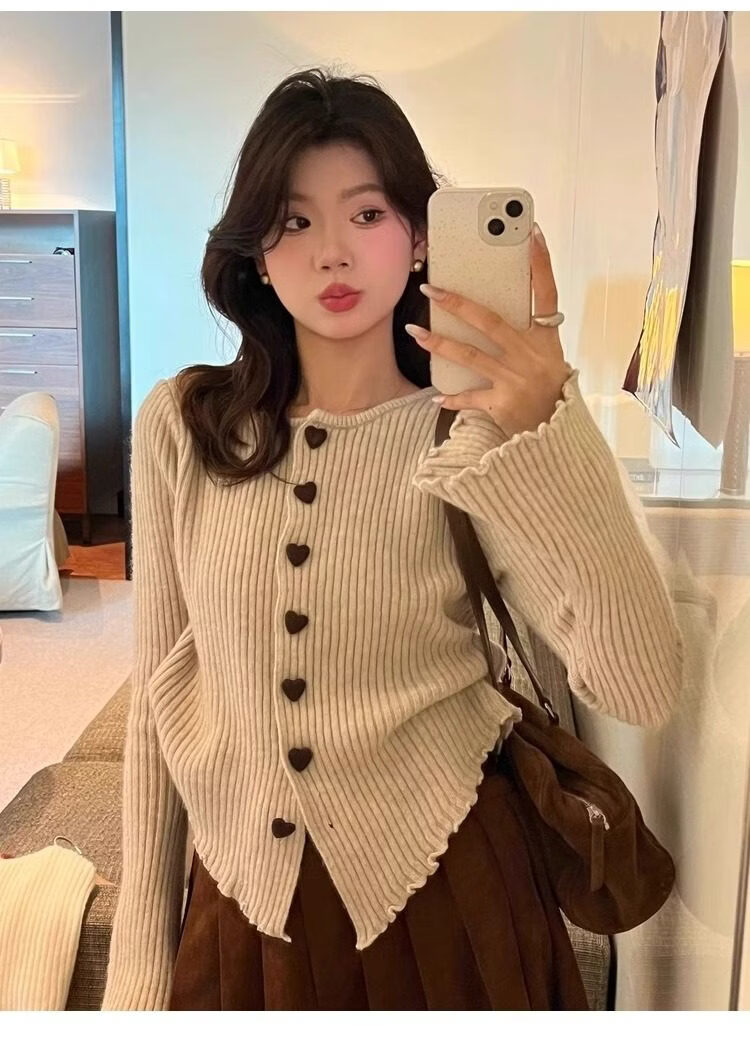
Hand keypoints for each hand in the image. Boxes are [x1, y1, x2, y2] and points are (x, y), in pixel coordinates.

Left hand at [405, 224, 572, 437]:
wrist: (558, 434)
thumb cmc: (550, 391)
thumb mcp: (548, 358)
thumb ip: (527, 335)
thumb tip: (491, 308)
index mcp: (546, 339)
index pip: (546, 294)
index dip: (540, 264)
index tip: (530, 233)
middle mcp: (531, 355)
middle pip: (490, 321)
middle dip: (458, 304)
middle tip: (431, 288)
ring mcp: (515, 380)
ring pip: (470, 355)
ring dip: (439, 343)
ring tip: (415, 332)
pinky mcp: (502, 404)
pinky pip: (470, 397)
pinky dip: (453, 397)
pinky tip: (436, 395)